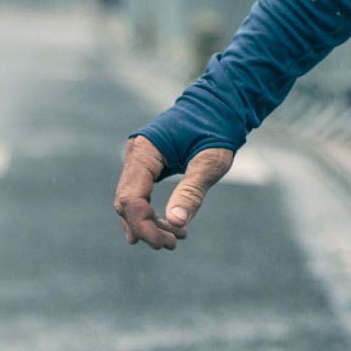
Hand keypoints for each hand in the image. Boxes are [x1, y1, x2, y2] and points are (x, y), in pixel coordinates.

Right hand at [114, 136, 232, 249]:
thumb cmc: (218, 128)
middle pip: (127, 202)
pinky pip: (143, 193)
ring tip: (175, 239)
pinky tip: (170, 225)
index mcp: (144, 151)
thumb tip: (175, 222)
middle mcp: (136, 155)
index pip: (131, 198)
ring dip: (149, 223)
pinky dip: (154, 211)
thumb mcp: (211, 161)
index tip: (164, 243)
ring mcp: (140, 159)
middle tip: (171, 245)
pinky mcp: (149, 164)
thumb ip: (192, 190)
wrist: (222, 105)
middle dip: (146, 228)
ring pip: (133, 200)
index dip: (143, 225)